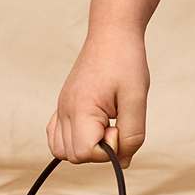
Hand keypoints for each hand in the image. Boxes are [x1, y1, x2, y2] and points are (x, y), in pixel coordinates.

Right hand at [46, 25, 149, 166]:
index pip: (85, 153)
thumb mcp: (137, 98)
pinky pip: (57, 136)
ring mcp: (61, 108)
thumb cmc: (126, 62)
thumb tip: (123, 161)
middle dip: (99, 150)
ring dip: (86, 147)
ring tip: (105, 125)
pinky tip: (94, 126)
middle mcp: (64, 110)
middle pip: (73, 156)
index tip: (120, 126)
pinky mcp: (63, 105)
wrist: (112, 33)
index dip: (108, 150)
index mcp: (80, 108)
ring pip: (62, 150)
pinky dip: (74, 140)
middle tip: (115, 124)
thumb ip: (132, 134)